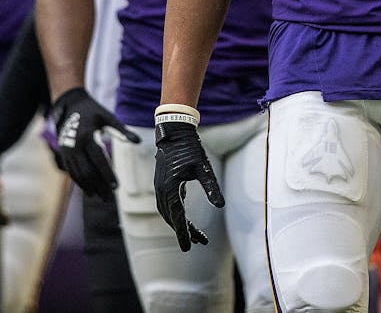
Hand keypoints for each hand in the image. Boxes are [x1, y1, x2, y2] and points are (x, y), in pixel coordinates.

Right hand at [51, 88, 140, 197]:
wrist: (70, 107)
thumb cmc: (93, 112)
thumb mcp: (108, 117)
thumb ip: (122, 130)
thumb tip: (138, 141)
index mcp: (87, 136)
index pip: (99, 160)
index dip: (107, 175)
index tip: (116, 187)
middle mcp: (75, 146)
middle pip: (88, 172)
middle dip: (99, 186)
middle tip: (109, 197)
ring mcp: (67, 151)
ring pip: (79, 175)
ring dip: (90, 188)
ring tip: (101, 197)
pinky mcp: (64, 155)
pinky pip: (72, 173)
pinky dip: (81, 183)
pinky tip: (90, 191)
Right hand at [154, 119, 223, 250]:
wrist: (174, 132)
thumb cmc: (190, 148)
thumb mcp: (204, 168)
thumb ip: (211, 187)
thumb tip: (220, 206)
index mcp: (170, 188)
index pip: (177, 218)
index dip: (184, 234)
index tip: (188, 248)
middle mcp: (162, 190)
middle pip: (172, 218)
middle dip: (185, 232)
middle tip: (200, 242)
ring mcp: (160, 187)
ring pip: (168, 213)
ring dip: (179, 224)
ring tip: (194, 234)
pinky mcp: (162, 183)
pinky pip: (167, 204)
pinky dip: (175, 213)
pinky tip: (184, 216)